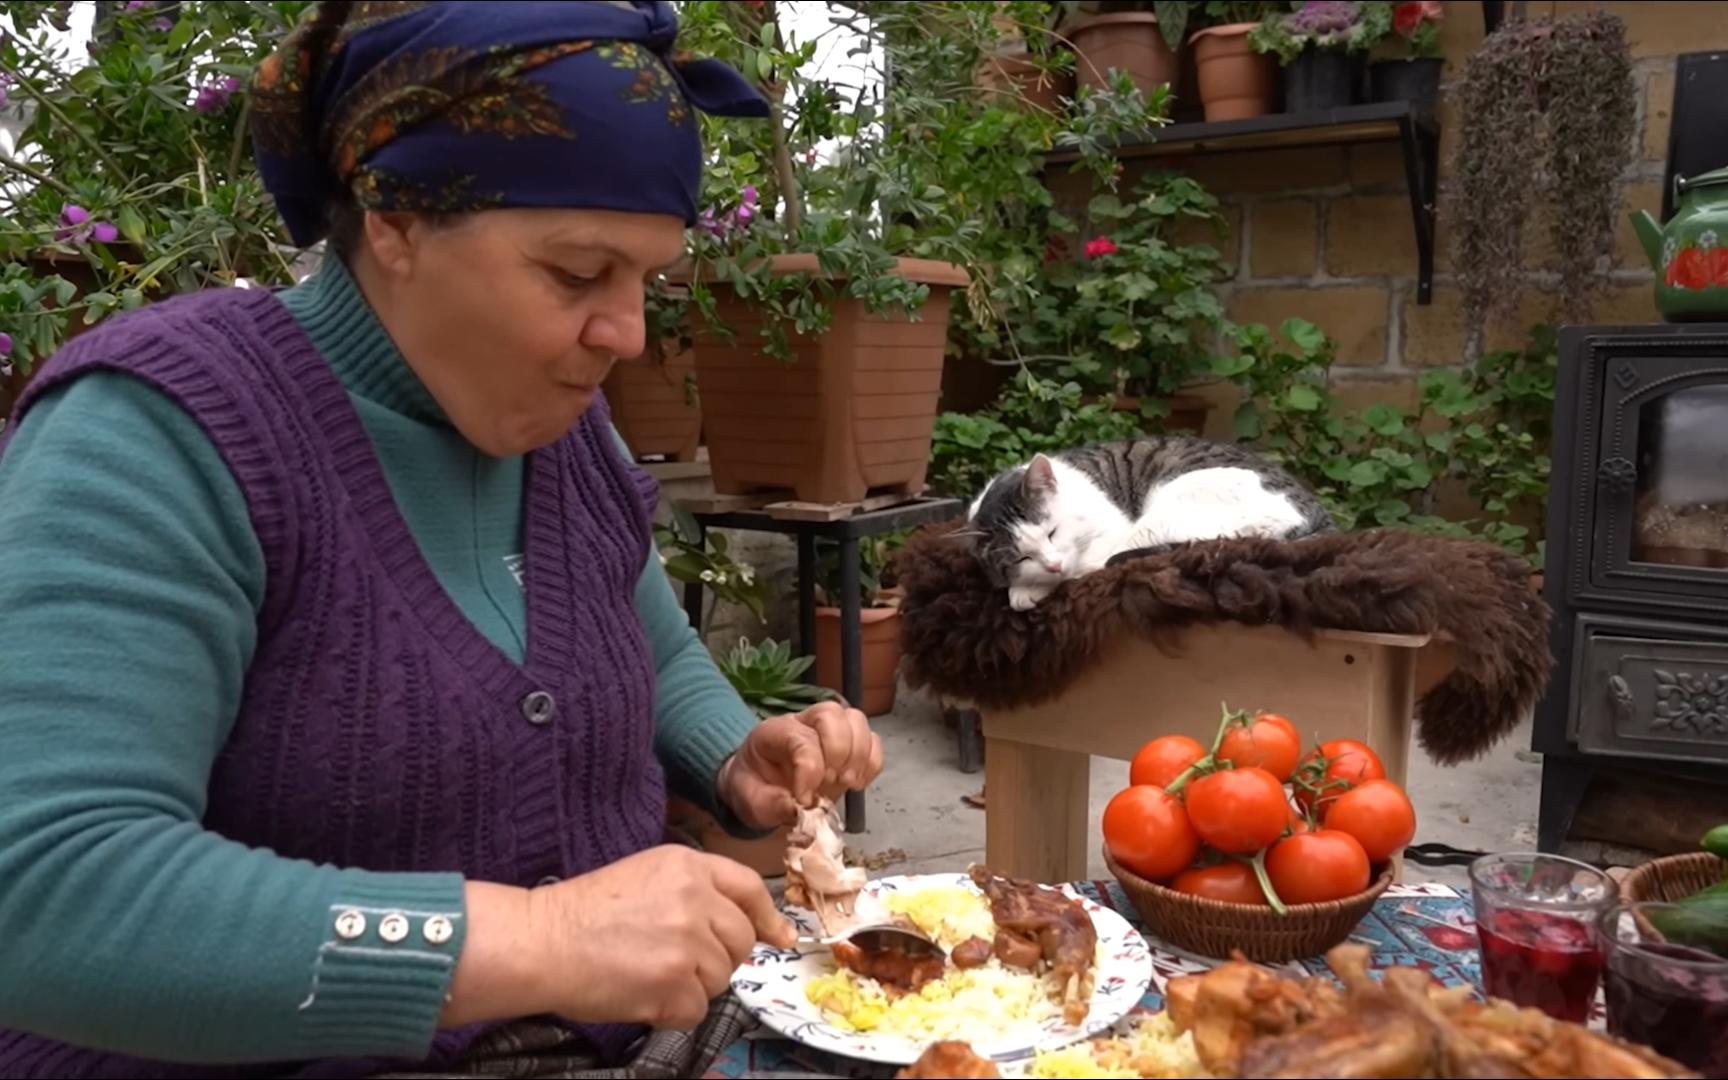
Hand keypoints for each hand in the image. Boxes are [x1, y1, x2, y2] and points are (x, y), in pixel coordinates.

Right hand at [444, 846, 795, 1031]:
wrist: (541, 941)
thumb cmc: (583, 913)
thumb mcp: (646, 876)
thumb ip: (695, 892)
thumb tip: (745, 928)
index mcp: (688, 866)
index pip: (748, 888)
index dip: (767, 917)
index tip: (778, 937)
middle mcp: (695, 898)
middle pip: (739, 940)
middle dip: (716, 958)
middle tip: (673, 961)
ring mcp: (688, 942)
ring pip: (720, 978)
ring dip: (690, 985)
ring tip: (646, 972)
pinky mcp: (675, 983)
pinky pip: (697, 1009)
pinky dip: (672, 1011)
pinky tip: (641, 994)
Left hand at [717, 701, 883, 829]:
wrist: (761, 787)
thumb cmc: (755, 790)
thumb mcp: (752, 803)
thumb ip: (772, 806)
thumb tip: (799, 812)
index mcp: (774, 732)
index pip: (801, 738)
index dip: (809, 770)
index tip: (805, 800)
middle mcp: (804, 722)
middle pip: (831, 714)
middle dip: (837, 752)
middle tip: (830, 784)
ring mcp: (829, 729)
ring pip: (856, 721)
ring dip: (858, 755)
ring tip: (846, 783)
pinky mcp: (849, 744)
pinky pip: (872, 741)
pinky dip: (872, 763)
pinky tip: (857, 784)